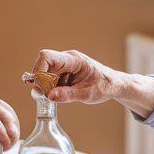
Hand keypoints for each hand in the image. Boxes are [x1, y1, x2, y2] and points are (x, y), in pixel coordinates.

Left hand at [0, 95, 20, 153]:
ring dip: (14, 130)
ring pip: (10, 114)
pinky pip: (11, 114)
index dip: (2, 134)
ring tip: (10, 143)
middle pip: (4, 115)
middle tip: (11, 145)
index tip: (5, 146)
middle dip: (11, 132)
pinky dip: (14, 126)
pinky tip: (12, 136)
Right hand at [30, 49, 153, 116]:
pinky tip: (61, 93)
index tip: (39, 86)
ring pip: (46, 73)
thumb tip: (50, 96)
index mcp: (74, 60)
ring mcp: (65, 65)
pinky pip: (51, 77)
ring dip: (47, 85)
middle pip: (44, 65)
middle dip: (42, 81)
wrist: (114, 84)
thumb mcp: (87, 94)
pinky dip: (52, 87)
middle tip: (46, 95)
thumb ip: (68, 95)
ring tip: (58, 95)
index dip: (39, 70)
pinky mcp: (64, 72)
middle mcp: (67, 59)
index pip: (47, 57)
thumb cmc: (104, 86)